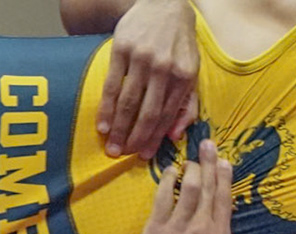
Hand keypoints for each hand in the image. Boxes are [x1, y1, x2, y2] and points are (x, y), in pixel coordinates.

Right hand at [99, 0, 199, 158]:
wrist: (164, 4)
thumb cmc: (179, 43)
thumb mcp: (192, 69)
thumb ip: (187, 103)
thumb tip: (175, 135)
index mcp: (184, 76)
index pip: (166, 115)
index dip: (154, 139)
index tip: (144, 156)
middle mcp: (164, 68)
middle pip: (147, 113)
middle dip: (134, 139)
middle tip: (122, 156)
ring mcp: (142, 59)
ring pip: (128, 102)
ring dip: (119, 129)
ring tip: (111, 147)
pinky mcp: (122, 50)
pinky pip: (112, 85)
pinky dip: (106, 108)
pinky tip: (102, 125)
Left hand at [137, 141, 263, 233]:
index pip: (224, 198)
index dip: (224, 176)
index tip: (224, 160)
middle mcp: (201, 226)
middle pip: (208, 186)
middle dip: (209, 162)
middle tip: (208, 142)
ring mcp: (177, 227)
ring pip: (188, 188)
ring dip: (191, 168)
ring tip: (191, 155)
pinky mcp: (155, 231)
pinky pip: (162, 199)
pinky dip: (166, 182)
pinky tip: (168, 171)